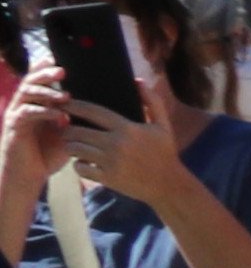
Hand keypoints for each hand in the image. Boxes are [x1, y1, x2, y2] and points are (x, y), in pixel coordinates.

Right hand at [0, 62, 65, 205]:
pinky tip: (57, 114)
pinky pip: (26, 113)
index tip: (61, 60)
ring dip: (46, 92)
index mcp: (36, 102)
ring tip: (64, 95)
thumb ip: (77, 120)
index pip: (39, 79)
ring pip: (27, 94)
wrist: (28, 174)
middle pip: (31, 81)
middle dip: (46, 73)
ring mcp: (17, 114)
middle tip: (63, 70)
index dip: (46, 68)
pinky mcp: (15, 127)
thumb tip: (103, 110)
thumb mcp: (67, 133)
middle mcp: (24, 104)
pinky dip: (43, 112)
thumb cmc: (48, 153)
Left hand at [55, 84, 179, 206]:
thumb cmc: (165, 153)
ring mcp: (110, 162)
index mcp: (127, 128)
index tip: (64, 103)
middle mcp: (116, 144)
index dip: (74, 105)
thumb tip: (138, 81)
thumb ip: (152, 102)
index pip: (92, 111)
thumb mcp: (163, 126)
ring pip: (76, 149)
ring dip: (70, 145)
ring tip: (72, 143)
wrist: (169, 186)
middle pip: (78, 130)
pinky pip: (80, 168)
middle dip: (67, 127)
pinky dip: (78, 164)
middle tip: (65, 126)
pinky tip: (83, 162)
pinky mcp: (107, 178)